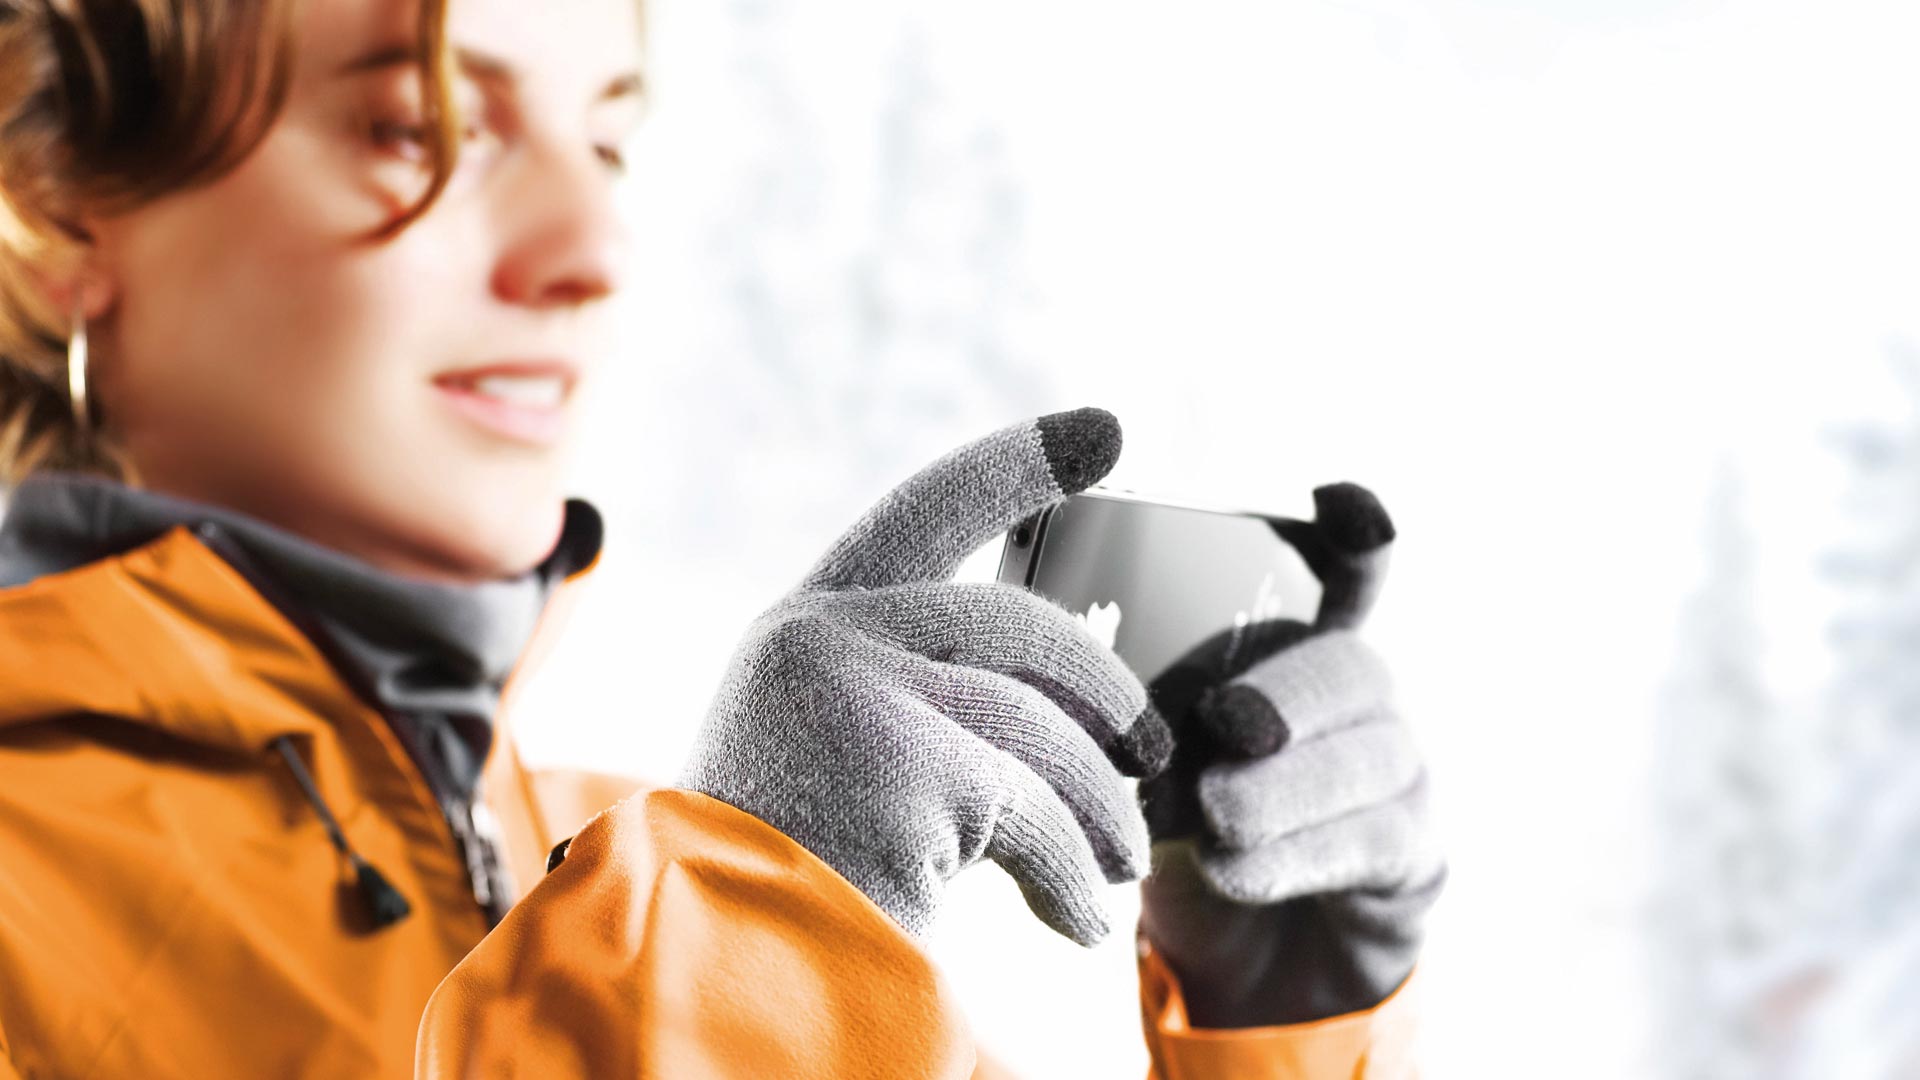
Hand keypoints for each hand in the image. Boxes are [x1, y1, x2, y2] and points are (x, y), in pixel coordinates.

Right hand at [678, 408, 1171, 945]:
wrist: (714, 976)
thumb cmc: (778, 883)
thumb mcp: (831, 756)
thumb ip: (913, 697)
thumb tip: (1067, 690)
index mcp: (805, 624)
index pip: (928, 510)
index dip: (1020, 463)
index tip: (1107, 428)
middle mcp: (822, 635)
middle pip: (1017, 619)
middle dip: (1104, 684)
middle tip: (1149, 751)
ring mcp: (859, 690)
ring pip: (1042, 722)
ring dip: (1099, 805)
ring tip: (1119, 868)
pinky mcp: (906, 764)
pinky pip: (1038, 810)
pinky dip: (1071, 874)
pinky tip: (1077, 919)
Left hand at [1137, 483, 1443, 1025]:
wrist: (1243, 963)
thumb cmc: (1186, 833)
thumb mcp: (1154, 767)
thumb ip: (1144, 723)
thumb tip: (1090, 711)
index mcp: (1298, 653)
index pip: (1347, 574)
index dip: (1353, 535)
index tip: (1336, 499)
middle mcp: (1363, 701)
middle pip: (1353, 667)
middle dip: (1288, 692)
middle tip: (1225, 721)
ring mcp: (1400, 775)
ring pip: (1368, 756)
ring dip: (1282, 787)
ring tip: (1215, 814)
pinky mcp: (1412, 856)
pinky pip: (1370, 840)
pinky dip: (1293, 854)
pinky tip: (1234, 867)